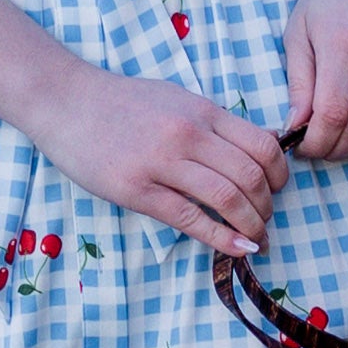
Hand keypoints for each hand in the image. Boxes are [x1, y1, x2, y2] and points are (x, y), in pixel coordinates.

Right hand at [36, 64, 288, 260]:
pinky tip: (238, 248)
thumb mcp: (176, 99)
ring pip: (227, 198)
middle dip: (267, 205)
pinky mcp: (136, 190)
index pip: (262, 145)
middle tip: (266, 220)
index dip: (280, 174)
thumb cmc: (121, 103)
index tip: (278, 189)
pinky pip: (190, 218)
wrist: (66, 101)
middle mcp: (188, 134)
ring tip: (255, 238)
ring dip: (251, 224)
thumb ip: (212, 123)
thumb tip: (255, 148)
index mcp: (202, 111)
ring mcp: (161, 162)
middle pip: (250, 175)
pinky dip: (221, 237)